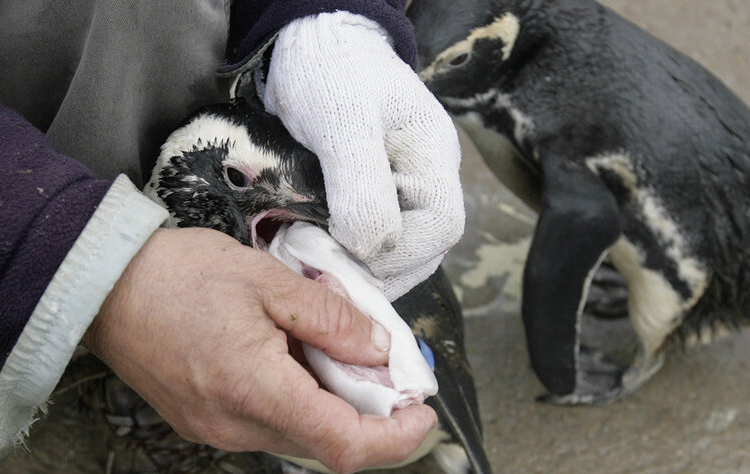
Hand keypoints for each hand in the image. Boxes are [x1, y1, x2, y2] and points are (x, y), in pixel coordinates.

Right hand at [83, 227, 436, 472]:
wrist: (102, 286)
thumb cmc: (177, 276)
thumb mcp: (268, 281)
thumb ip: (332, 319)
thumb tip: (377, 350)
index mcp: (255, 390)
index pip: (344, 445)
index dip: (395, 439)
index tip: (421, 414)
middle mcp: (236, 425)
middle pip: (327, 443)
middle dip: (371, 415)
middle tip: (388, 371)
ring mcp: (218, 429)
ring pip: (301, 436)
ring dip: (335, 406)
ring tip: (341, 355)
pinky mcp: (207, 421)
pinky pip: (272, 424)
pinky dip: (302, 400)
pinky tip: (301, 359)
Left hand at [262, 11, 464, 300]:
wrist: (310, 48)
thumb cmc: (330, 73)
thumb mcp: (341, 121)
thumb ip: (361, 185)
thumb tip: (370, 248)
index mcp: (434, 159)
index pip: (440, 228)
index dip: (398, 252)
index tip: (343, 249)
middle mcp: (427, 183)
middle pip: (424, 251)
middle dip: (376, 268)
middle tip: (321, 265)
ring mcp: (404, 193)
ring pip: (398, 255)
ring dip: (358, 267)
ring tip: (313, 260)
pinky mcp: (376, 200)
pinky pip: (371, 242)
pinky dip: (345, 255)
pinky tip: (315, 252)